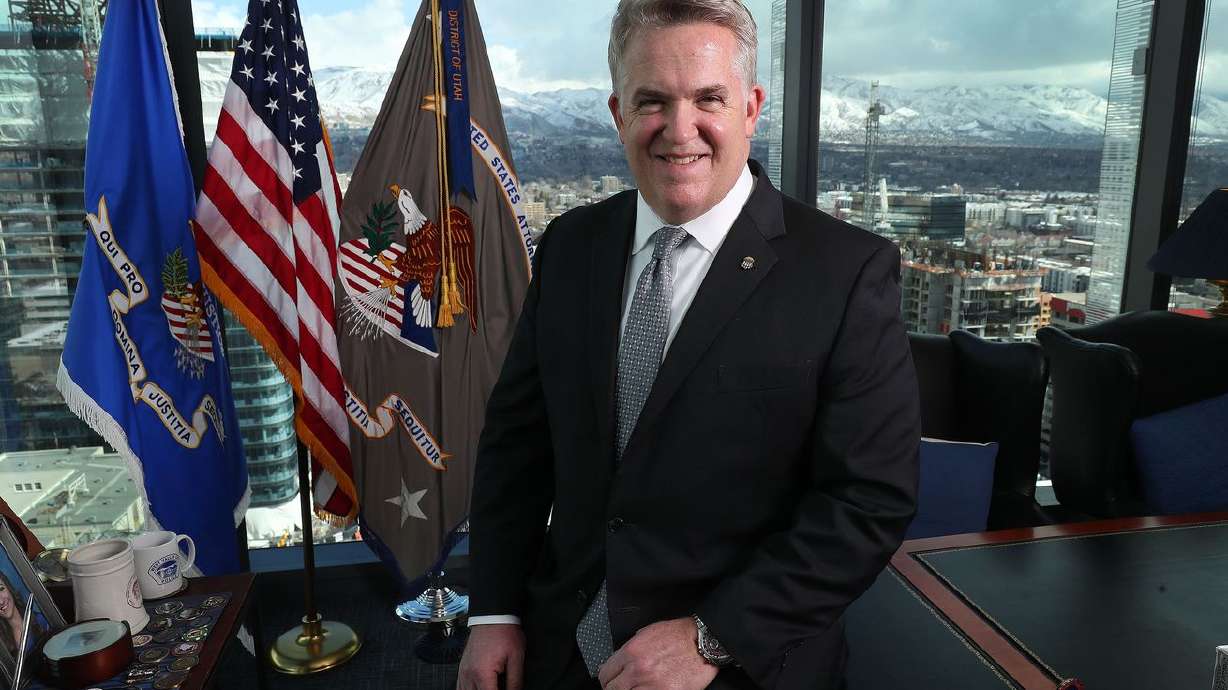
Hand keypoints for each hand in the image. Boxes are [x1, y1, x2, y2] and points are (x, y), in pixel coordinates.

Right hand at [457, 624, 524, 689]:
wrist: (493, 616)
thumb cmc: (504, 633)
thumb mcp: (516, 658)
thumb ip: (515, 681)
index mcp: (483, 673)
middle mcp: (469, 674)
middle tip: (498, 686)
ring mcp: (463, 671)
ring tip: (490, 686)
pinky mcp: (462, 668)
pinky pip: (459, 686)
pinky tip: (476, 688)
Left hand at [598, 617, 717, 689]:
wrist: (702, 643)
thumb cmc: (678, 635)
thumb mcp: (647, 633)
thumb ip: (629, 649)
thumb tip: (616, 662)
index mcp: (631, 652)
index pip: (605, 674)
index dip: (607, 679)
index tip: (611, 681)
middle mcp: (637, 670)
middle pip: (612, 689)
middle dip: (616, 689)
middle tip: (624, 687)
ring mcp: (650, 685)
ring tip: (639, 687)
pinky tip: (649, 689)